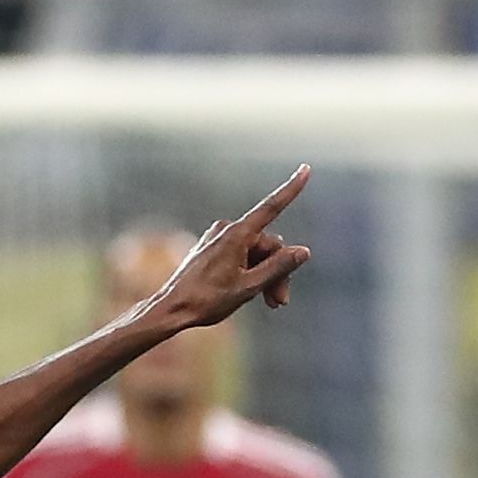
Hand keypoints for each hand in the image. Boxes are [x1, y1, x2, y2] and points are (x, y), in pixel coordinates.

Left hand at [136, 167, 314, 329]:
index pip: (271, 207)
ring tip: (270, 303)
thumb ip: (278, 268)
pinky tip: (249, 292)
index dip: (291, 189)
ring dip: (266, 275)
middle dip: (278, 271)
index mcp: (237, 234)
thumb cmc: (207, 300)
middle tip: (280, 302)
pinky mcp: (212, 249)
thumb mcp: (249, 287)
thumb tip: (303, 251)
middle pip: (267, 245)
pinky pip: (240, 255)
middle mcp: (227, 230)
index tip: (306, 169)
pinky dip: (250, 272)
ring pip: (255, 253)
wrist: (171, 309)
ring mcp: (218, 238)